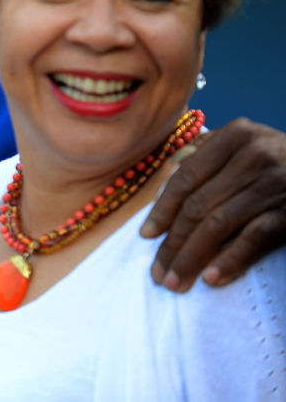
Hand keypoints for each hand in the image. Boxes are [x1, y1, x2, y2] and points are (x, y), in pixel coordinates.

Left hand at [140, 117, 285, 290]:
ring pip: (219, 224)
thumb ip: (209, 152)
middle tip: (158, 272)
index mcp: (235, 136)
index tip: (146, 236)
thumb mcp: (248, 142)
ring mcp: (272, 186)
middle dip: (173, 242)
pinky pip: (254, 239)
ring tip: (176, 282)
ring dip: (192, 257)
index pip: (186, 177)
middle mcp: (252, 157)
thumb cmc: (281, 156)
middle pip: (198, 205)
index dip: (162, 209)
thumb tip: (169, 173)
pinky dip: (230, 259)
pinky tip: (211, 278)